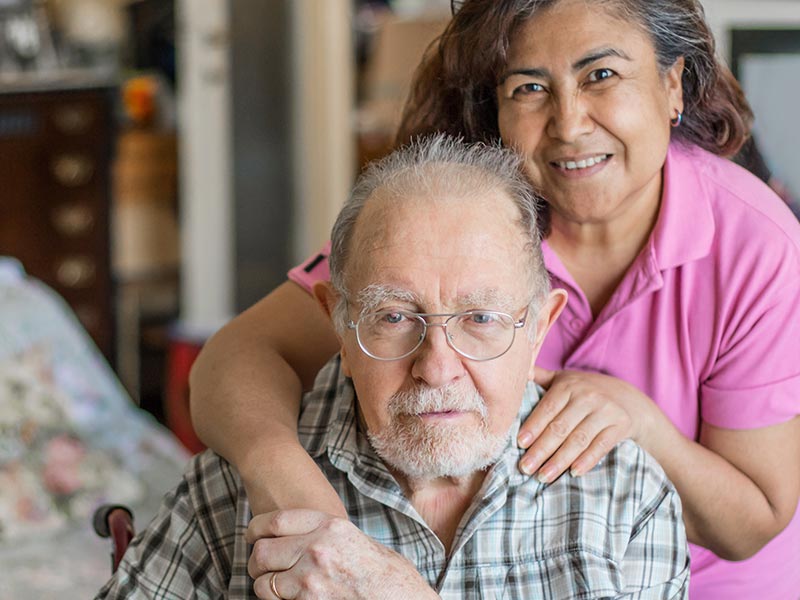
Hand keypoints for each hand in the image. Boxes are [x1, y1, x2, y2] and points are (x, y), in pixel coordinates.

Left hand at [247, 509, 437, 598]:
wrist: (401, 599)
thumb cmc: (385, 574)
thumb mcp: (357, 540)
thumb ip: (329, 534)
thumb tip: (304, 536)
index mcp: (330, 525)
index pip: (275, 520)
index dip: (256, 528)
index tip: (252, 535)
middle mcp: (317, 547)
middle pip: (262, 550)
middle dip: (257, 561)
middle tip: (262, 567)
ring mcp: (311, 577)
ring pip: (264, 580)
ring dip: (265, 584)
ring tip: (276, 586)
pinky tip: (288, 599)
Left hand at [518, 368, 653, 481]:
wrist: (629, 399)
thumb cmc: (585, 391)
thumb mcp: (564, 380)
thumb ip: (540, 376)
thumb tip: (516, 370)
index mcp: (568, 385)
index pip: (547, 408)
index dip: (533, 426)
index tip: (519, 444)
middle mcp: (587, 396)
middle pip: (560, 427)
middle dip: (541, 450)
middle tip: (525, 468)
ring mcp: (605, 411)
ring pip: (578, 440)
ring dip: (559, 460)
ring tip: (543, 476)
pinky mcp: (620, 425)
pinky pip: (601, 446)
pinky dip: (587, 460)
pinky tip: (573, 473)